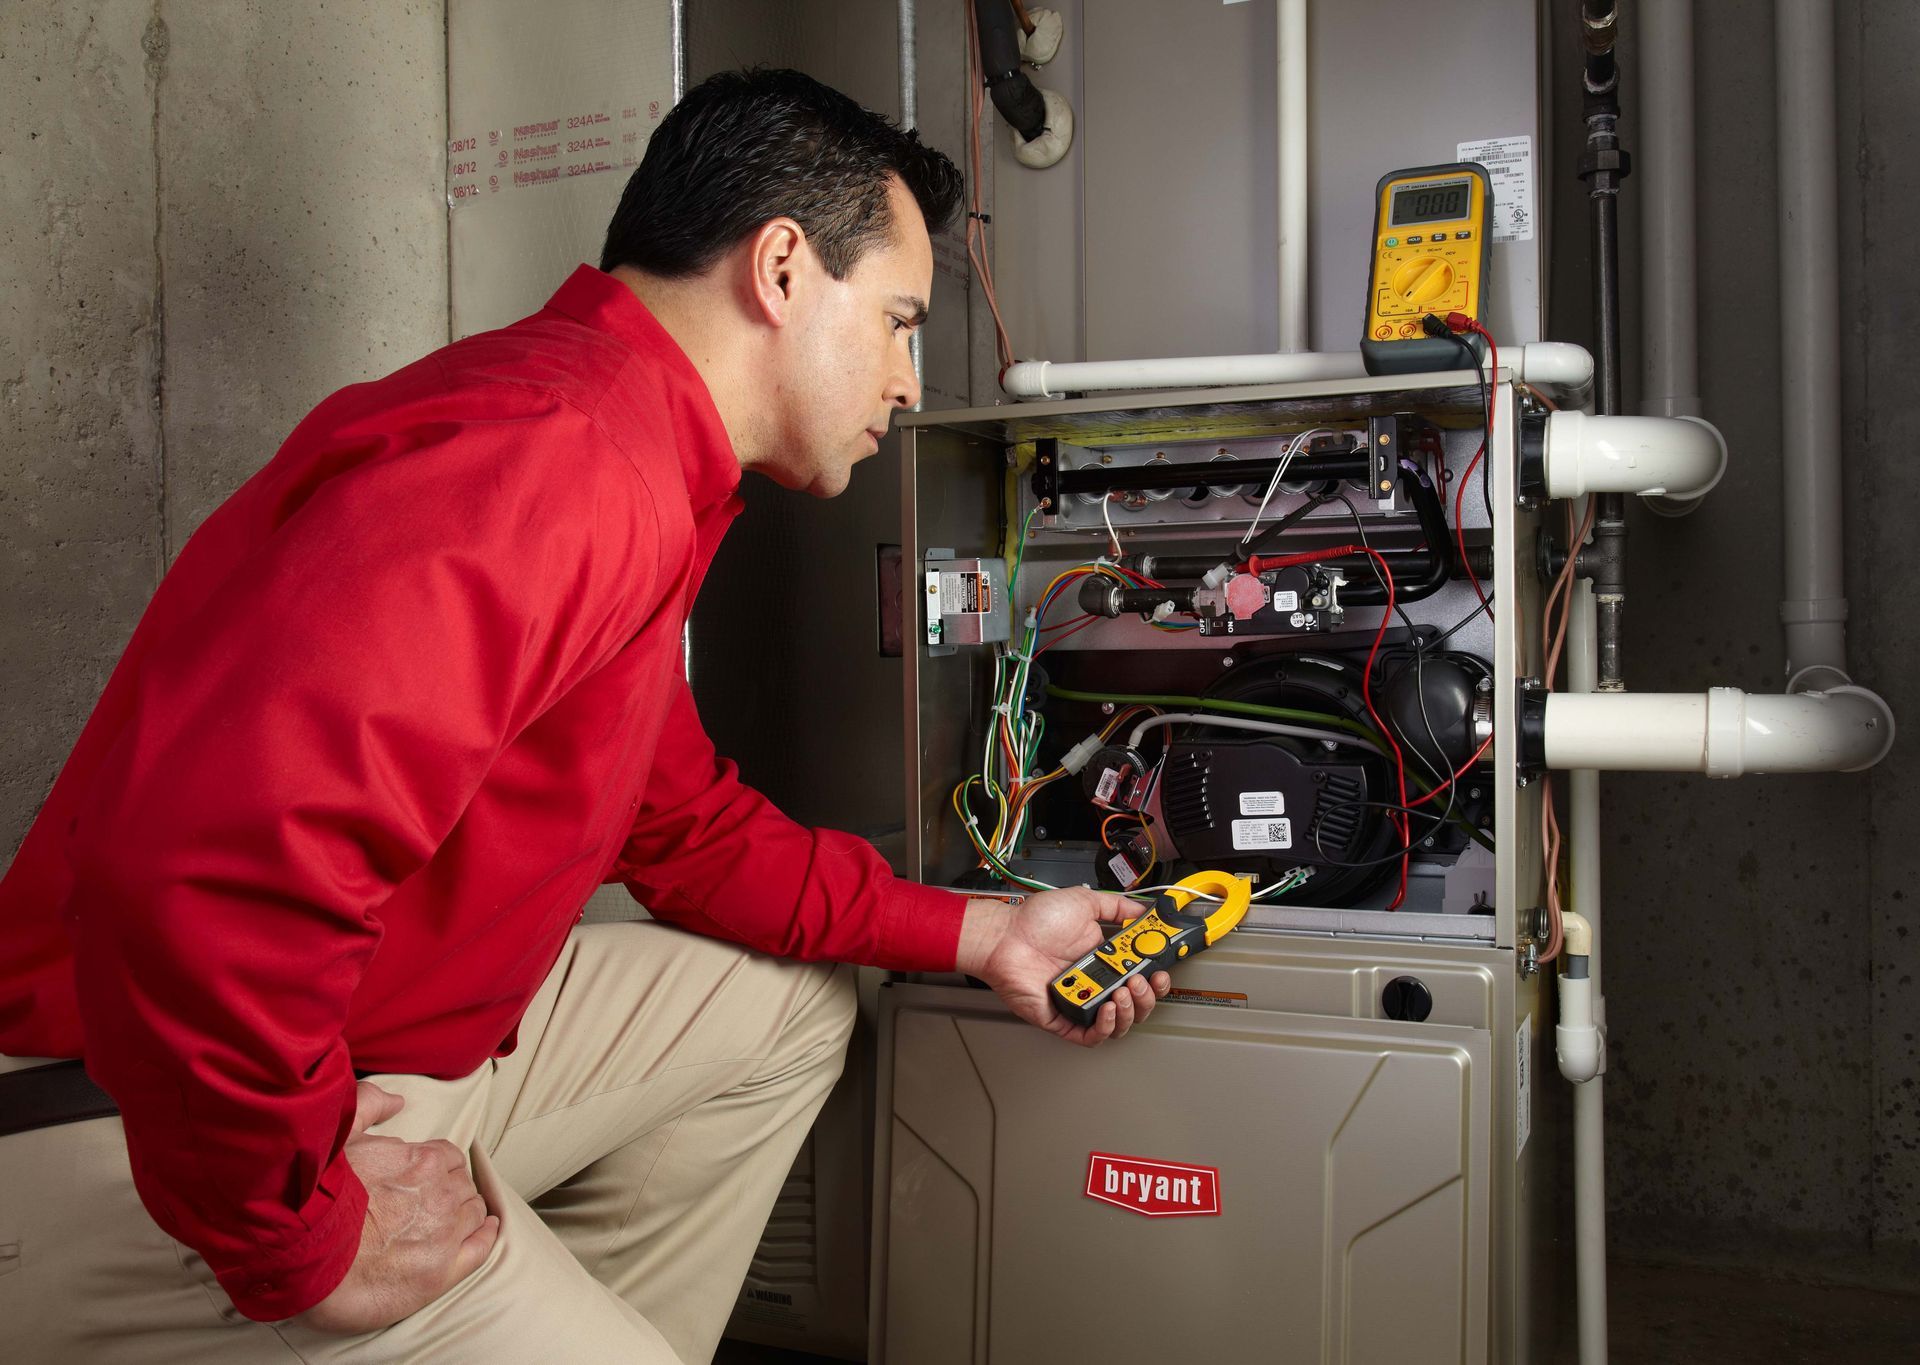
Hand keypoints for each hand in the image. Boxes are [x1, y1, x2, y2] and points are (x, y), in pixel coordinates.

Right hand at [295, 1082, 498, 1333]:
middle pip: (462, 1186)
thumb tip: (396, 1100)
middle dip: (450, 1190)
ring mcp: (444, 1234)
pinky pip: (481, 1248)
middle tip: (429, 1203)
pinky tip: (485, 1231)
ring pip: (474, 1213)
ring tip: (449, 1219)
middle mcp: (440, 1194)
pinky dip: (486, 1236)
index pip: (449, 1157)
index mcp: (422, 1160)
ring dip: (465, 1212)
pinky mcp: (441, 1272)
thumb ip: (369, 1106)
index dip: (438, 1167)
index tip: (426, 1177)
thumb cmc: (313, 1199)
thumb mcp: (337, 1136)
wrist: (300, 1260)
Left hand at [958, 886, 1169, 1046]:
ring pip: (1119, 1022)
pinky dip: (1105, 1027)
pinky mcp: (1063, 1019)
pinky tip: (1108, 1009)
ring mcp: (1081, 1002)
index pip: (1141, 975)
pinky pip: (1091, 1036)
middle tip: (1140, 980)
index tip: (1162, 967)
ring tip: (1123, 992)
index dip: (1156, 976)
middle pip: (1136, 1003)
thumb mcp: (1083, 902)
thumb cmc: (1034, 921)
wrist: (1004, 937)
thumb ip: (1116, 906)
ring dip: (1130, 1010)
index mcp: (1103, 958)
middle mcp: (1095, 982)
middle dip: (1148, 995)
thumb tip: (1143, 911)